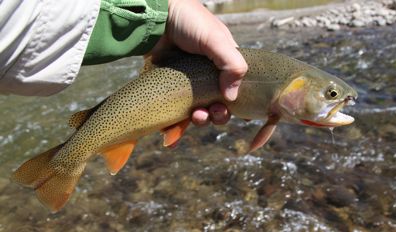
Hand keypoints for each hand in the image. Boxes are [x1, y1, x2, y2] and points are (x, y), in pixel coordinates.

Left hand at [151, 0, 247, 125]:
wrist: (155, 17)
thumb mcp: (216, 40)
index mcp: (224, 63)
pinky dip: (176, 125)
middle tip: (215, 112)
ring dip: (202, 119)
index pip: (237, 88)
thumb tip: (233, 97)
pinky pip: (176, 111)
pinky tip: (173, 132)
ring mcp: (188, 83)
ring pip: (199, 110)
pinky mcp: (170, 88)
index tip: (241, 114)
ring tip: (198, 116)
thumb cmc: (189, 23)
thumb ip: (232, 65)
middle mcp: (208, 75)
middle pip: (219, 104)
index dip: (240, 103)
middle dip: (220, 114)